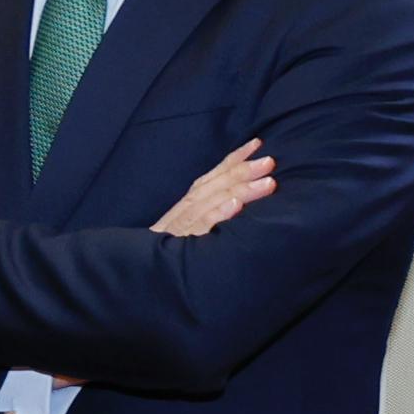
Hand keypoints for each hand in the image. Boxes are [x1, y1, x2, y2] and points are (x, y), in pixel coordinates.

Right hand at [154, 139, 274, 237]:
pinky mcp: (182, 245)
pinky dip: (218, 213)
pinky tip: (236, 205)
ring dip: (240, 189)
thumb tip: (244, 196)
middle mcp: (185, 210)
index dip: (234, 159)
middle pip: (214, 185)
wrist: (144, 270)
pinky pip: (201, 226)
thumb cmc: (174, 249)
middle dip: (242, 171)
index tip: (257, 143)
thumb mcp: (191, 226)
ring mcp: (183, 226)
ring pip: (212, 202)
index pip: (213, 176)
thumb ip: (211, 210)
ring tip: (267, 182)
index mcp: (189, 203)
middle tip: (269, 162)